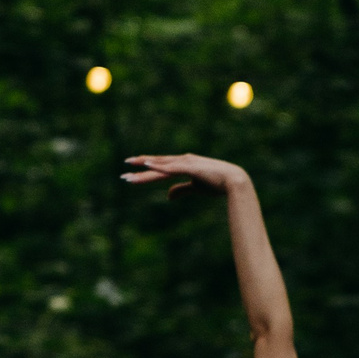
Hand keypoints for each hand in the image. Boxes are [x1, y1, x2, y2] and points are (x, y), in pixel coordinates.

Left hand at [122, 153, 250, 196]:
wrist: (234, 181)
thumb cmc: (217, 184)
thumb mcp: (195, 188)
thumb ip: (181, 190)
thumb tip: (167, 196)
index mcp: (183, 164)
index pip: (160, 166)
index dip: (146, 169)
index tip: (132, 171)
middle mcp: (182, 160)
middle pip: (157, 164)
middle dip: (140, 167)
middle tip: (124, 170)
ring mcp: (186, 163)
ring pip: (161, 166)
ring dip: (145, 169)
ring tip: (130, 171)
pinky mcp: (191, 167)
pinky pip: (171, 167)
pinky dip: (159, 166)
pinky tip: (148, 165)